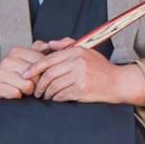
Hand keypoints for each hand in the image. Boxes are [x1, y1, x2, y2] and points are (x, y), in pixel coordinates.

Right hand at [0, 46, 48, 101]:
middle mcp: (7, 60)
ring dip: (27, 91)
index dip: (43, 72)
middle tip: (29, 85)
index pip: (41, 61)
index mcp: (16, 51)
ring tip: (21, 89)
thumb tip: (47, 45)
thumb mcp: (24, 61)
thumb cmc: (12, 75)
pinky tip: (13, 94)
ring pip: (27, 85)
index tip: (38, 76)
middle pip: (35, 74)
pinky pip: (16, 93)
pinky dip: (17, 97)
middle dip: (36, 83)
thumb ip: (37, 52)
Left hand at [23, 42, 144, 105]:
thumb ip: (68, 46)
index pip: (48, 59)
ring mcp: (79, 76)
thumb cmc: (102, 68)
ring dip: (47, 93)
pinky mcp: (81, 89)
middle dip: (39, 84)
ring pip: (53, 86)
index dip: (34, 68)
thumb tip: (50, 44)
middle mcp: (77, 62)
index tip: (26, 74)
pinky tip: (56, 99)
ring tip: (46, 96)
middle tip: (36, 90)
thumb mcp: (87, 51)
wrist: (118, 82)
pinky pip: (61, 95)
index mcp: (76, 51)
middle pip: (49, 74)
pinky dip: (56, 98)